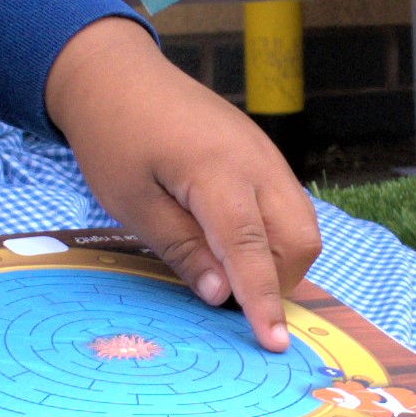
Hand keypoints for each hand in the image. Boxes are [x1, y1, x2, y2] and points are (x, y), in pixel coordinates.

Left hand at [44, 16, 320, 343]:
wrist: (116, 74)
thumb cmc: (113, 137)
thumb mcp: (131, 202)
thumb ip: (181, 248)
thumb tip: (220, 295)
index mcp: (218, 171)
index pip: (252, 249)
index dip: (263, 301)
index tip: (274, 342)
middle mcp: (256, 161)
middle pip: (298, 239)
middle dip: (278, 282)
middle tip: (231, 301)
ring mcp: (266, 154)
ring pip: (301, 224)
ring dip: (279, 260)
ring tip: (232, 274)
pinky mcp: (262, 153)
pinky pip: (288, 205)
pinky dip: (274, 235)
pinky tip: (234, 243)